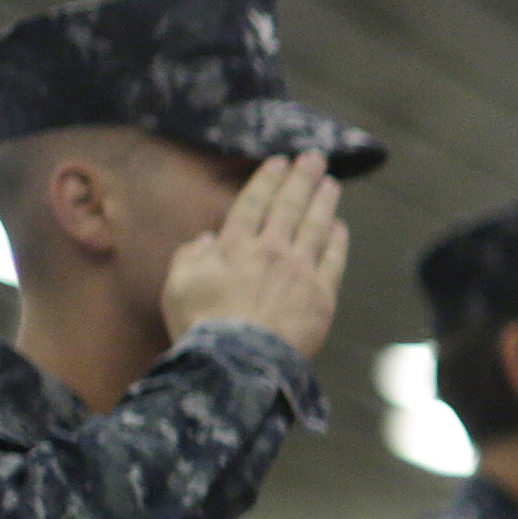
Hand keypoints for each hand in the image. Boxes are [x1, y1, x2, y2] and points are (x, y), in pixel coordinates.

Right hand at [160, 151, 347, 361]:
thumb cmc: (202, 326)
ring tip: (331, 183)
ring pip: (316, 227)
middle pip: (290, 207)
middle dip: (302, 178)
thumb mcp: (177, 285)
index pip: (254, 203)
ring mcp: (300, 271)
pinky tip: (340, 227)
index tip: (280, 162)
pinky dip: (338, 241)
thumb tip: (206, 239)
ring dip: (324, 202)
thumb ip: (190, 256)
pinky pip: (334, 261)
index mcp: (234, 246)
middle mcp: (270, 251)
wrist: (239, 361)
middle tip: (314, 157)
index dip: (268, 180)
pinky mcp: (322, 295)